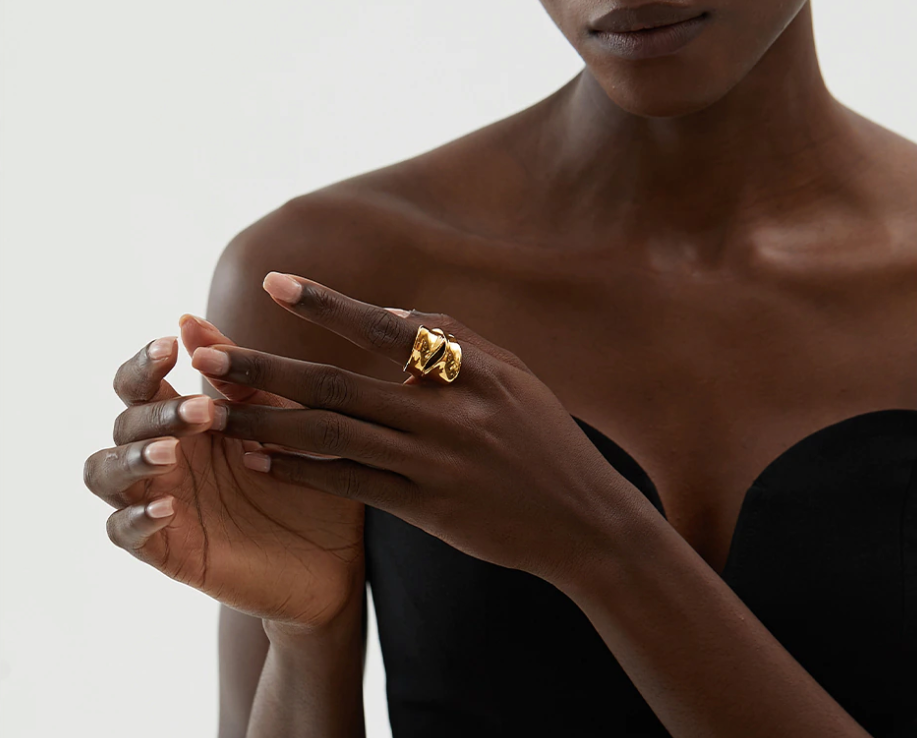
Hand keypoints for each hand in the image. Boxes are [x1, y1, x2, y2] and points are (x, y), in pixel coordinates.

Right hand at [82, 315, 363, 627]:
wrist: (340, 560)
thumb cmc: (314, 485)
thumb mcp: (285, 424)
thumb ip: (242, 379)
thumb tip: (189, 320)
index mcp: (190, 425)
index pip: (141, 386)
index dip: (143, 365)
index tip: (169, 346)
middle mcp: (167, 460)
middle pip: (124, 423)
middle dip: (156, 413)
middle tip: (203, 414)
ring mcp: (162, 504)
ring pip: (104, 473)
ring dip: (131, 458)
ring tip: (170, 453)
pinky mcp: (168, 551)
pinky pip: (124, 533)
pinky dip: (136, 517)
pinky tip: (167, 506)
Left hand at [191, 272, 632, 584]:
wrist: (584, 518)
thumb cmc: (545, 438)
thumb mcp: (512, 375)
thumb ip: (452, 340)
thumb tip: (386, 315)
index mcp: (474, 370)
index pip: (386, 329)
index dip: (327, 305)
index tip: (273, 284)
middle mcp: (450, 414)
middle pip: (338, 385)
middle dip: (264, 368)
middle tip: (206, 354)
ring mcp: (436, 464)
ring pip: (332, 437)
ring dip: (268, 422)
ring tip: (215, 411)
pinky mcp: (429, 510)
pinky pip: (351, 487)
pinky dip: (302, 472)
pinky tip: (260, 461)